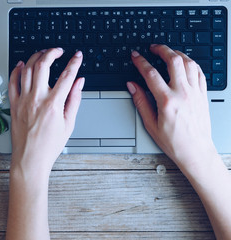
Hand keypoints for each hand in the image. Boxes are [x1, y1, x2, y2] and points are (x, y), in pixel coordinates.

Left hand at [8, 48, 83, 175]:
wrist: (30, 159)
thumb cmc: (49, 145)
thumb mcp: (69, 124)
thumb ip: (75, 100)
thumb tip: (80, 82)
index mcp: (53, 104)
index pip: (67, 76)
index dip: (75, 62)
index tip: (78, 55)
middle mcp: (37, 99)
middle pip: (43, 65)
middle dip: (52, 53)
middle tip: (59, 51)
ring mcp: (23, 100)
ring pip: (27, 69)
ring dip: (35, 57)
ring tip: (43, 54)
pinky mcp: (13, 104)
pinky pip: (12, 82)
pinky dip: (17, 70)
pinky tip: (23, 64)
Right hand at [128, 44, 217, 172]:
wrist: (196, 151)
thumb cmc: (174, 142)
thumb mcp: (150, 124)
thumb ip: (141, 102)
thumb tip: (132, 86)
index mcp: (167, 101)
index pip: (151, 74)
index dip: (141, 62)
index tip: (135, 56)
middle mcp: (183, 93)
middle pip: (173, 61)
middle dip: (162, 49)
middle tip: (153, 47)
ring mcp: (195, 93)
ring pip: (189, 63)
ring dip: (178, 53)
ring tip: (169, 52)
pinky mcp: (203, 95)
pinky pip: (200, 72)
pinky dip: (191, 63)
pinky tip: (185, 63)